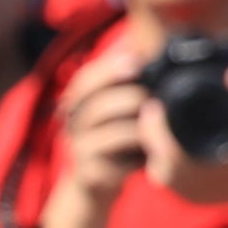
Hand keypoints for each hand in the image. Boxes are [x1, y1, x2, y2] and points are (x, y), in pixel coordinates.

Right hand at [47, 27, 156, 212]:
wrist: (95, 184)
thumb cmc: (115, 139)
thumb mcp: (117, 108)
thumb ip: (125, 80)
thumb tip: (142, 43)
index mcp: (77, 102)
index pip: (86, 79)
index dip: (110, 68)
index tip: (137, 61)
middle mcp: (72, 123)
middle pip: (95, 102)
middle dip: (128, 96)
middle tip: (152, 97)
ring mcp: (78, 149)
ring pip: (109, 132)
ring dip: (136, 126)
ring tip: (155, 123)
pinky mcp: (89, 174)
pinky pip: (116, 162)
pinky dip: (136, 156)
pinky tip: (150, 153)